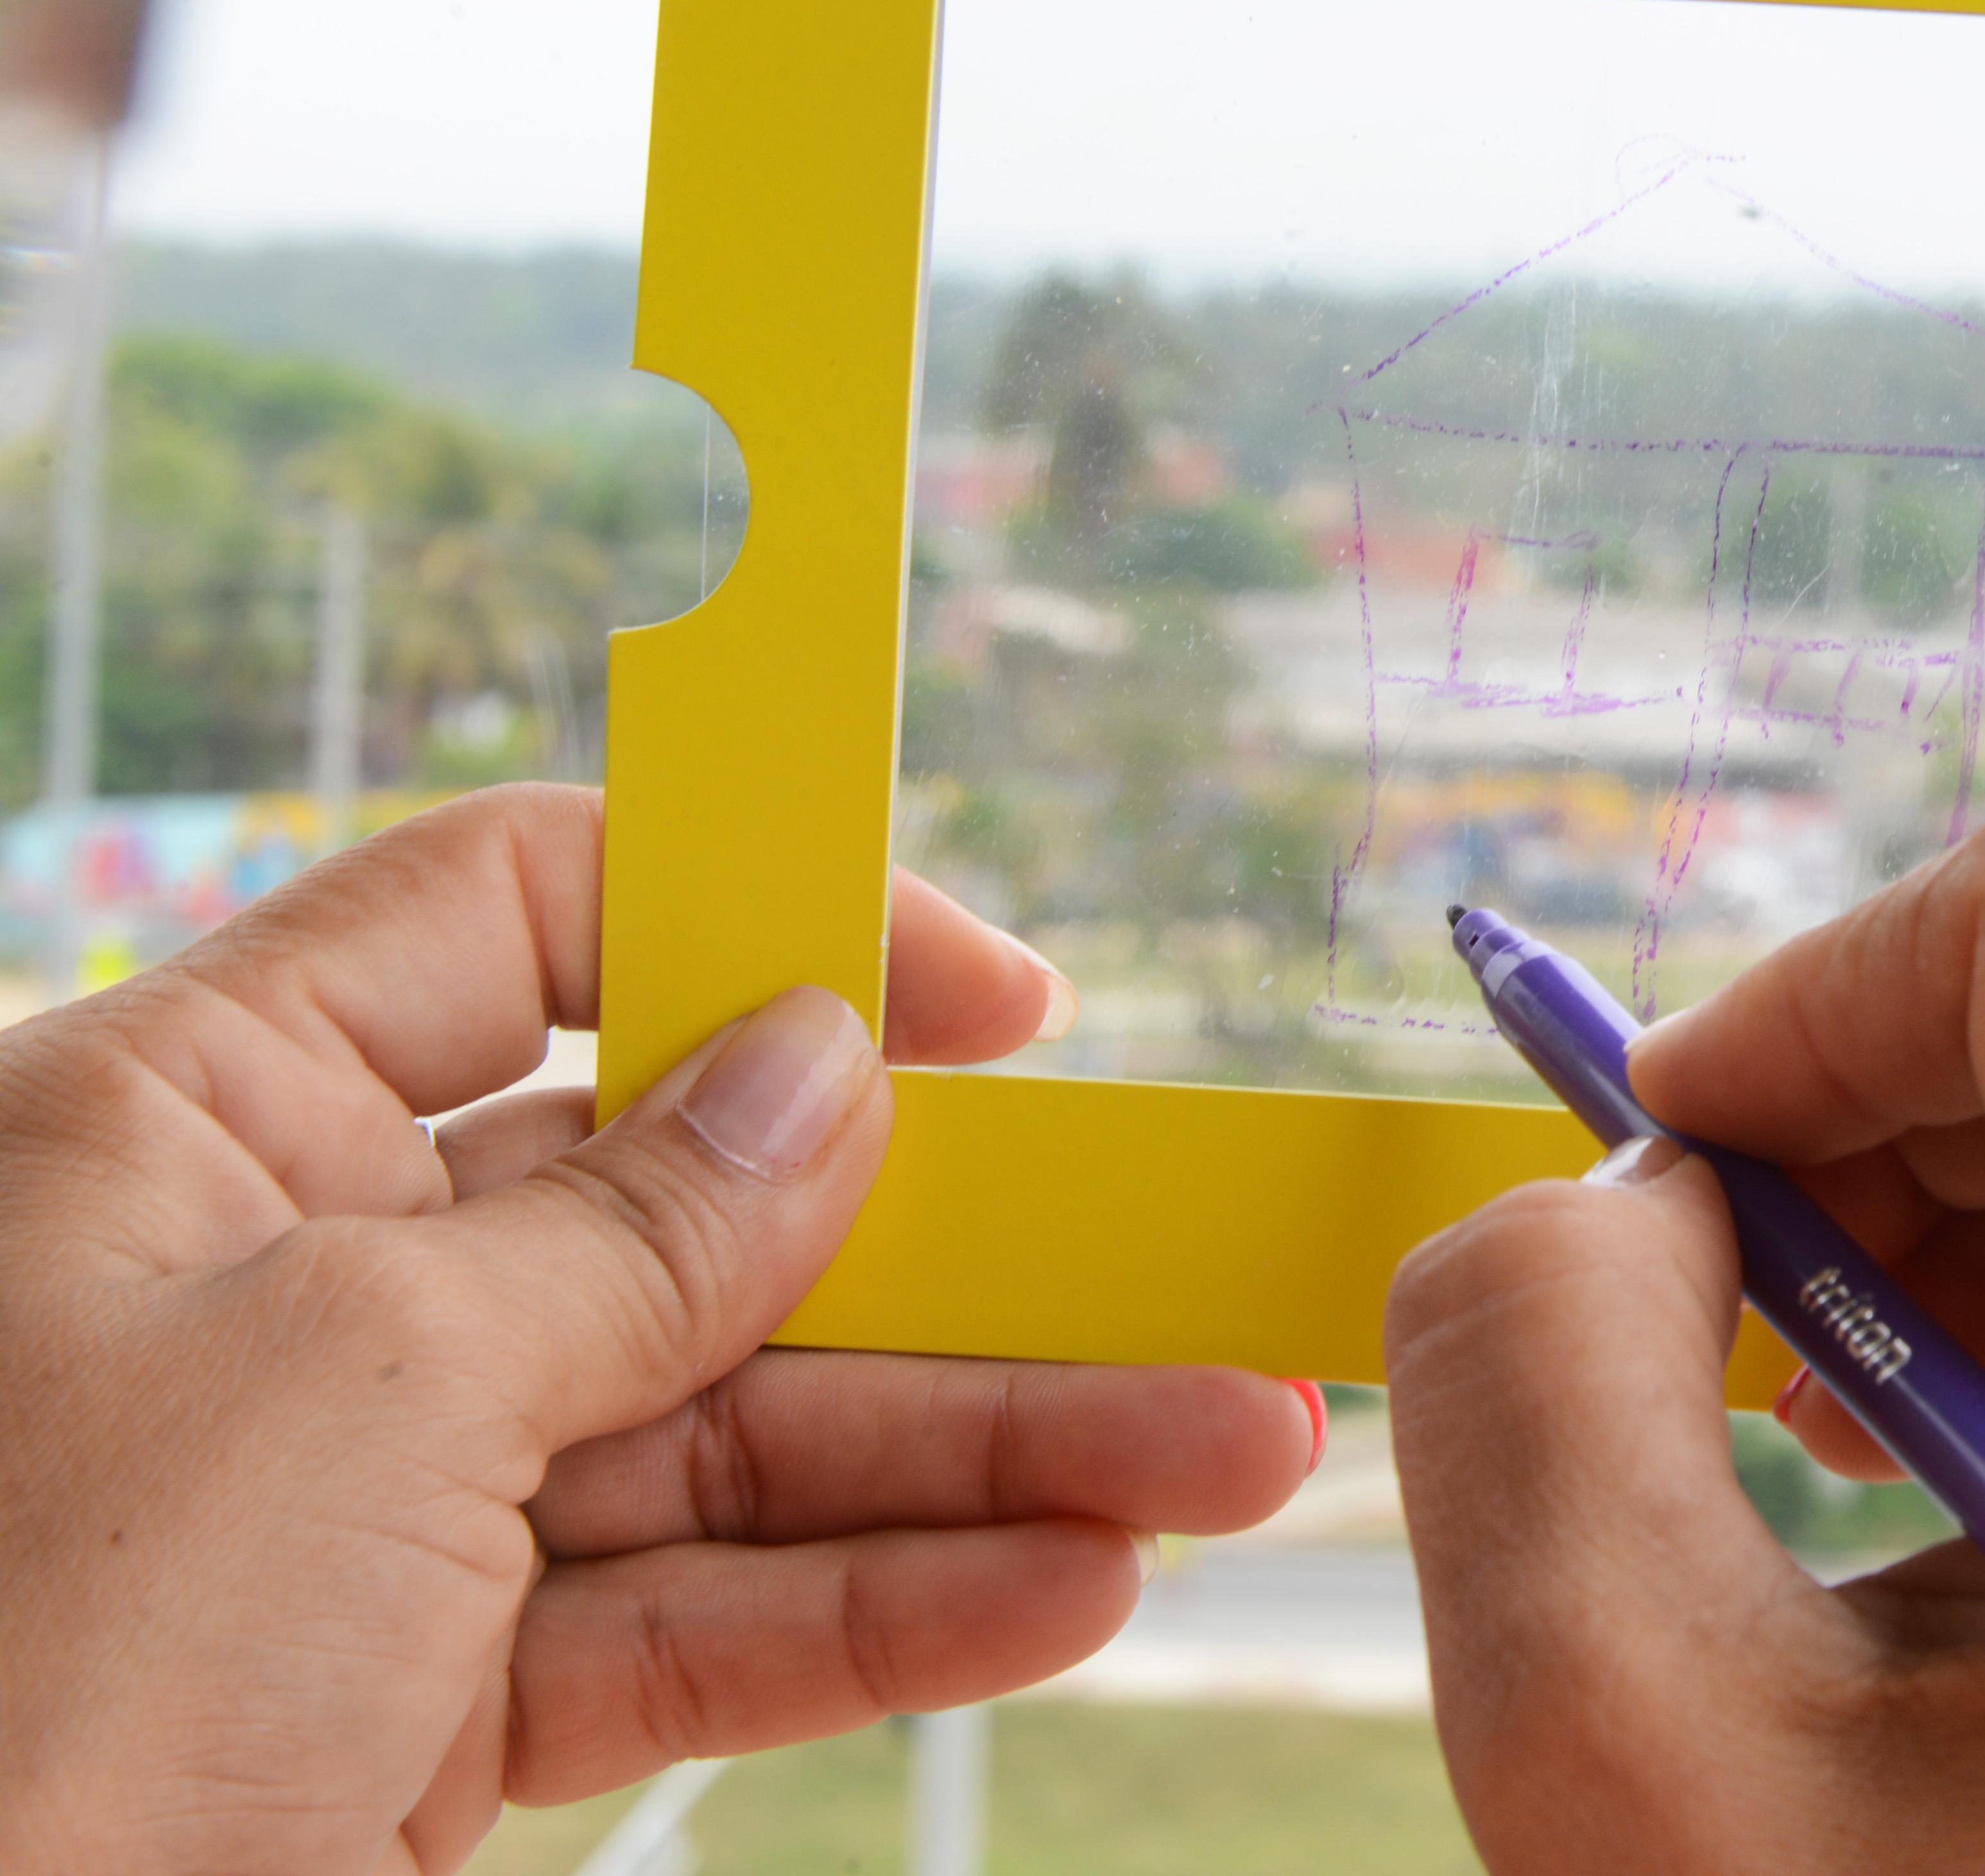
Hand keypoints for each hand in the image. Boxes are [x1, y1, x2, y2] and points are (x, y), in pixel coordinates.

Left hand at [0, 785, 1319, 1875]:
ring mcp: (355, 1511)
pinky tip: (1064, 1589)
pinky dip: (878, 1615)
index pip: (515, 920)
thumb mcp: (364, 1374)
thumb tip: (821, 1067)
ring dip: (985, 1457)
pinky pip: (687, 1627)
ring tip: (1219, 1460)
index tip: (992, 1005)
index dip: (763, 923)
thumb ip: (629, 1227)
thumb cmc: (26, 1669)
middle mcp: (279, 1291)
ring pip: (726, 1441)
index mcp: (193, 1125)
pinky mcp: (407, 1710)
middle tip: (1185, 1283)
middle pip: (683, 1215)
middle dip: (956, 1263)